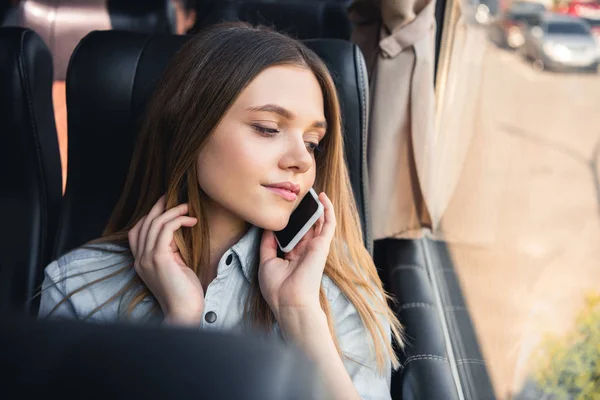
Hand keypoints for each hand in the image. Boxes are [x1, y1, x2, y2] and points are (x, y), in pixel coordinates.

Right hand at [128, 196, 203, 324]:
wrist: (183, 313)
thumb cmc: (184, 292)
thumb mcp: (175, 267)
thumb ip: (171, 251)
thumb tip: (177, 233)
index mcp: (141, 262)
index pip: (137, 231)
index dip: (150, 215)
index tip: (166, 205)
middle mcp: (140, 259)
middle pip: (145, 223)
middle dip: (160, 206)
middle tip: (175, 196)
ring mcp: (147, 258)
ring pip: (155, 223)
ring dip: (172, 211)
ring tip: (188, 207)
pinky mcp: (159, 258)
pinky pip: (165, 230)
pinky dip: (178, 220)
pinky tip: (191, 220)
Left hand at [258, 192, 335, 320]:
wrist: (290, 302)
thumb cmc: (277, 288)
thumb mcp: (267, 263)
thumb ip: (268, 244)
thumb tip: (268, 227)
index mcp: (292, 256)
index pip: (292, 235)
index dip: (289, 222)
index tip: (282, 208)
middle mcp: (305, 251)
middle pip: (305, 226)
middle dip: (302, 212)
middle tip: (297, 195)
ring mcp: (315, 247)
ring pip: (318, 222)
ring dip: (316, 207)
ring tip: (311, 190)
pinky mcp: (322, 245)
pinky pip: (328, 224)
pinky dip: (327, 210)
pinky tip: (323, 197)